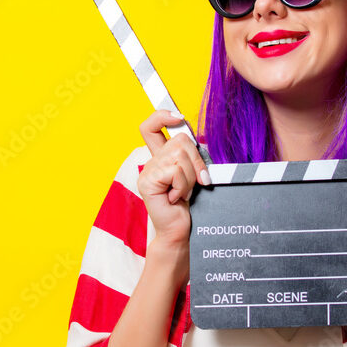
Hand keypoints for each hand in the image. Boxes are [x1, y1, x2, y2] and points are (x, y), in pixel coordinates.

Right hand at [137, 110, 210, 247]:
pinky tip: (176, 198)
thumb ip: (191, 157)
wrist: (181, 231)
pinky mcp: (147, 182)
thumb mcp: (194, 175)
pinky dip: (183, 185)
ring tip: (184, 193)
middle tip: (197, 182)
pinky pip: (175, 171)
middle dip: (196, 160)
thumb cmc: (191, 205)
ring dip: (191, 177)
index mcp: (160, 157)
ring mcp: (147, 172)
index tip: (179, 116)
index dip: (162, 115)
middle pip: (179, 141)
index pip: (151, 126)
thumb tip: (199, 140)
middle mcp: (151, 162)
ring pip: (180, 156)